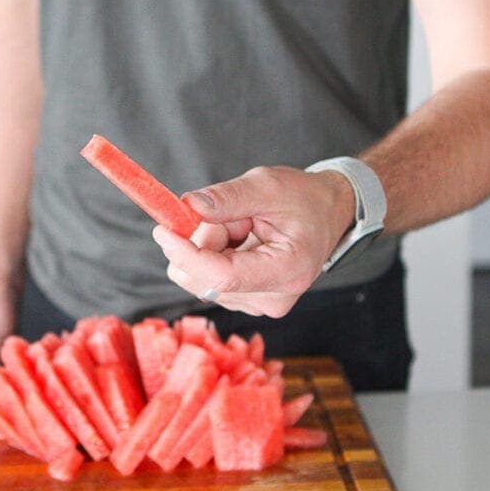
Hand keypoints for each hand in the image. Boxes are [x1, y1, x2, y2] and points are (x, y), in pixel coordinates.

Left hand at [152, 166, 354, 317]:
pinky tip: (240, 242)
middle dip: (202, 242)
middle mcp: (273, 299)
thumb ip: (228, 197)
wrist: (326, 214)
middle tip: (230, 216)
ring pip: (200, 280)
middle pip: (205, 280)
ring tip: (243, 228)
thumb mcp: (268, 185)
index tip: (163, 230)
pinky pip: (206, 281)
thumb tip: (188, 207)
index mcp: (287, 271)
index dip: (187, 254)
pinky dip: (213, 256)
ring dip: (209, 247)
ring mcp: (259, 305)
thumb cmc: (303, 199)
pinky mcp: (246, 302)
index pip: (223, 276)